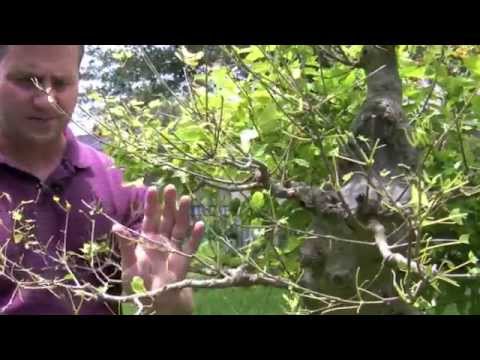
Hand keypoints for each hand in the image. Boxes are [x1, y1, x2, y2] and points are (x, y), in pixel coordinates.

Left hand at [113, 184, 203, 312]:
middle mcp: (162, 240)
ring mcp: (174, 248)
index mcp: (147, 239)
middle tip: (171, 188)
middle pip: (166, 218)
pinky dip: (196, 236)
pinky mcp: (184, 259)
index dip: (151, 204)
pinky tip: (200, 225)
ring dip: (183, 213)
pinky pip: (191, 246)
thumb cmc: (139, 284)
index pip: (150, 218)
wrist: (155, 302)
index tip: (153, 189)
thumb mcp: (129, 265)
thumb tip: (115, 227)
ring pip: (180, 227)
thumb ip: (126, 246)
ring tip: (186, 199)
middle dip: (169, 203)